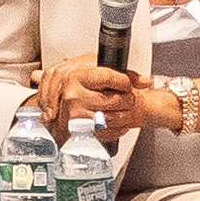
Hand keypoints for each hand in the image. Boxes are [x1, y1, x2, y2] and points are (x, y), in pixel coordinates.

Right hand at [31, 61, 148, 135]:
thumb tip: (146, 81)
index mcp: (78, 77)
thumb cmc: (75, 83)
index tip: (126, 84)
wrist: (54, 99)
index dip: (124, 81)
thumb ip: (122, 72)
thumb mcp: (94, 68)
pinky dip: (116, 128)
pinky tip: (115, 121)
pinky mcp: (78, 131)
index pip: (108, 77)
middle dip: (126, 99)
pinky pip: (106, 132)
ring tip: (121, 108)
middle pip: (114, 99)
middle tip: (126, 97)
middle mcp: (74, 96)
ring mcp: (75, 115)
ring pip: (112, 117)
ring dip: (123, 114)